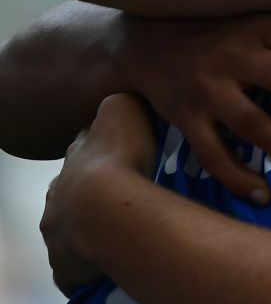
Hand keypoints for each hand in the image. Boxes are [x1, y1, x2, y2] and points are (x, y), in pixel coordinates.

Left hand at [42, 93, 156, 294]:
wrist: (104, 208)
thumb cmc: (119, 157)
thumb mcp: (123, 108)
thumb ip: (123, 102)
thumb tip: (126, 97)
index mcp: (76, 155)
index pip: (86, 147)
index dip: (105, 149)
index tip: (124, 153)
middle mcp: (59, 189)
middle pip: (74, 185)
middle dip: (93, 188)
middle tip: (124, 193)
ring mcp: (58, 225)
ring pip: (71, 222)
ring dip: (90, 223)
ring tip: (120, 227)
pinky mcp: (64, 259)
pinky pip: (77, 260)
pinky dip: (90, 257)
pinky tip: (110, 256)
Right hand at [118, 13, 270, 202]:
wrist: (145, 43)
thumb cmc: (226, 36)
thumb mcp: (260, 23)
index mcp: (260, 26)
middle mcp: (234, 54)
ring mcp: (206, 88)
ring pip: (248, 119)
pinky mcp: (184, 117)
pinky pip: (210, 152)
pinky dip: (236, 176)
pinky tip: (264, 196)